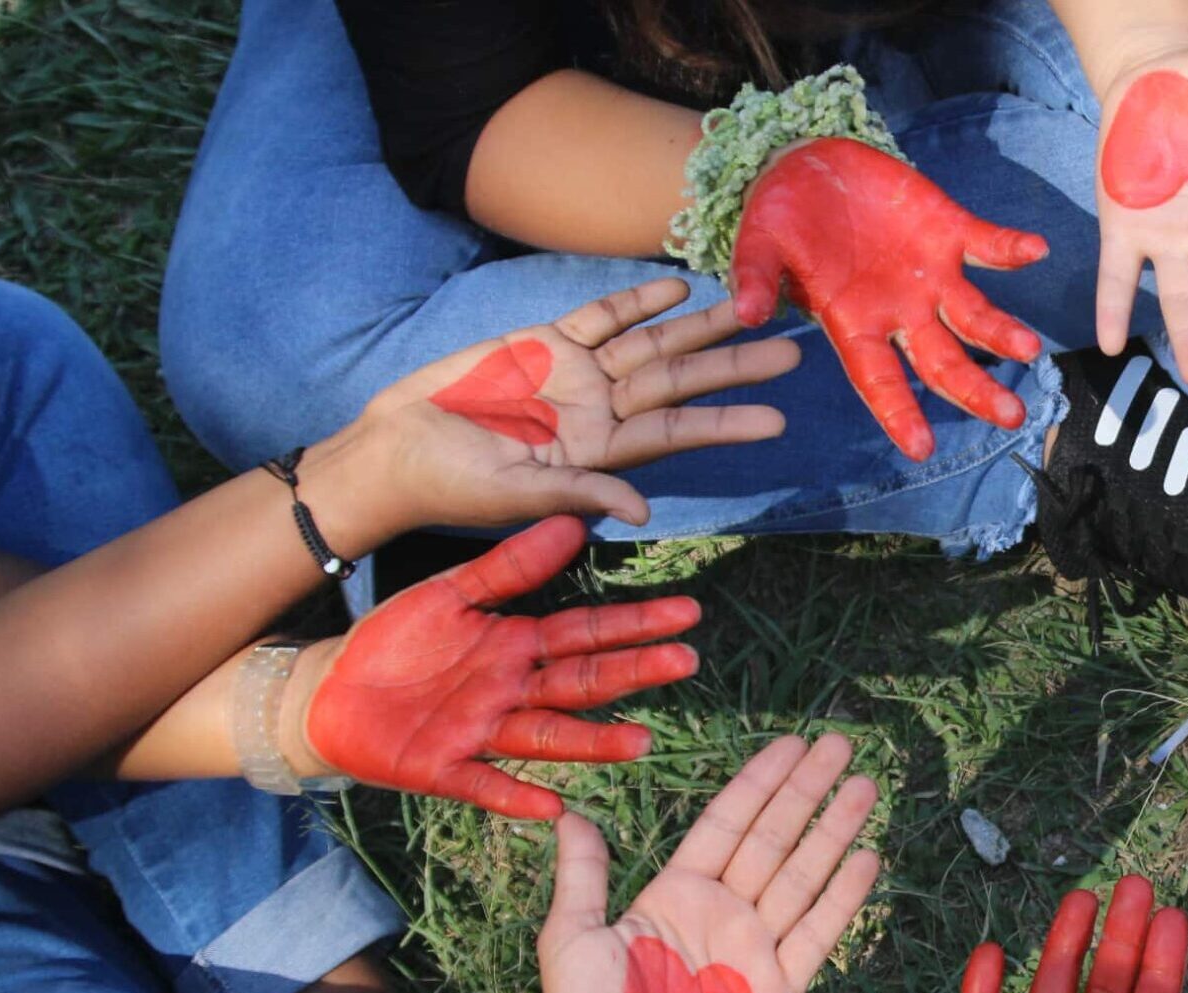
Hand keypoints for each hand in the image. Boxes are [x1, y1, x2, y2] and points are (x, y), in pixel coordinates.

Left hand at [302, 516, 697, 820]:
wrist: (327, 690)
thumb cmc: (394, 642)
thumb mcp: (450, 594)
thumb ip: (509, 567)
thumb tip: (572, 525)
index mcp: (517, 647)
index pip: (587, 634)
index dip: (635, 625)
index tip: (686, 614)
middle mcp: (512, 693)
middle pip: (581, 683)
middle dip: (633, 673)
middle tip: (684, 662)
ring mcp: (483, 734)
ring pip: (547, 738)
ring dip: (592, 742)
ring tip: (639, 741)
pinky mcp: (444, 770)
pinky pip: (485, 785)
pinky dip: (515, 797)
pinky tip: (551, 807)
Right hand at [351, 278, 799, 529]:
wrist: (395, 448)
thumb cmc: (450, 484)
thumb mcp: (518, 495)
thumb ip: (580, 493)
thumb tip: (642, 511)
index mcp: (600, 453)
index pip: (676, 433)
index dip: (725, 424)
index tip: (777, 420)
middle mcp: (599, 412)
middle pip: (679, 382)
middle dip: (733, 366)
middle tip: (793, 352)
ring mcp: (574, 375)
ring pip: (651, 345)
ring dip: (700, 327)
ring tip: (751, 305)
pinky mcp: (543, 344)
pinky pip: (601, 317)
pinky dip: (637, 301)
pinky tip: (679, 287)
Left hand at [537, 734, 880, 992]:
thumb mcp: (571, 936)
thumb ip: (583, 875)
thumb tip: (572, 816)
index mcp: (676, 892)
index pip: (727, 822)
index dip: (760, 782)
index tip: (791, 744)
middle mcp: (722, 911)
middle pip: (774, 837)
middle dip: (807, 790)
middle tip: (841, 744)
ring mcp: (755, 948)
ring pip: (803, 875)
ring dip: (835, 830)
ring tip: (865, 786)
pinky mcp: (779, 989)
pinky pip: (817, 934)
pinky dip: (843, 897)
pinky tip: (867, 858)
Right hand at [731, 138, 1048, 461]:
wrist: (807, 165)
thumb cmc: (779, 218)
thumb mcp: (757, 244)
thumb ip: (754, 278)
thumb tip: (745, 314)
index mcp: (854, 324)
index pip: (880, 380)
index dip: (899, 413)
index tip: (922, 448)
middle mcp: (900, 310)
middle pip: (944, 362)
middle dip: (976, 390)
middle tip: (1011, 417)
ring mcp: (929, 274)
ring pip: (975, 316)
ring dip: (1001, 332)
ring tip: (1028, 349)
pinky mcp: (948, 230)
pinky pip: (988, 244)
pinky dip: (1010, 249)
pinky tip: (1036, 250)